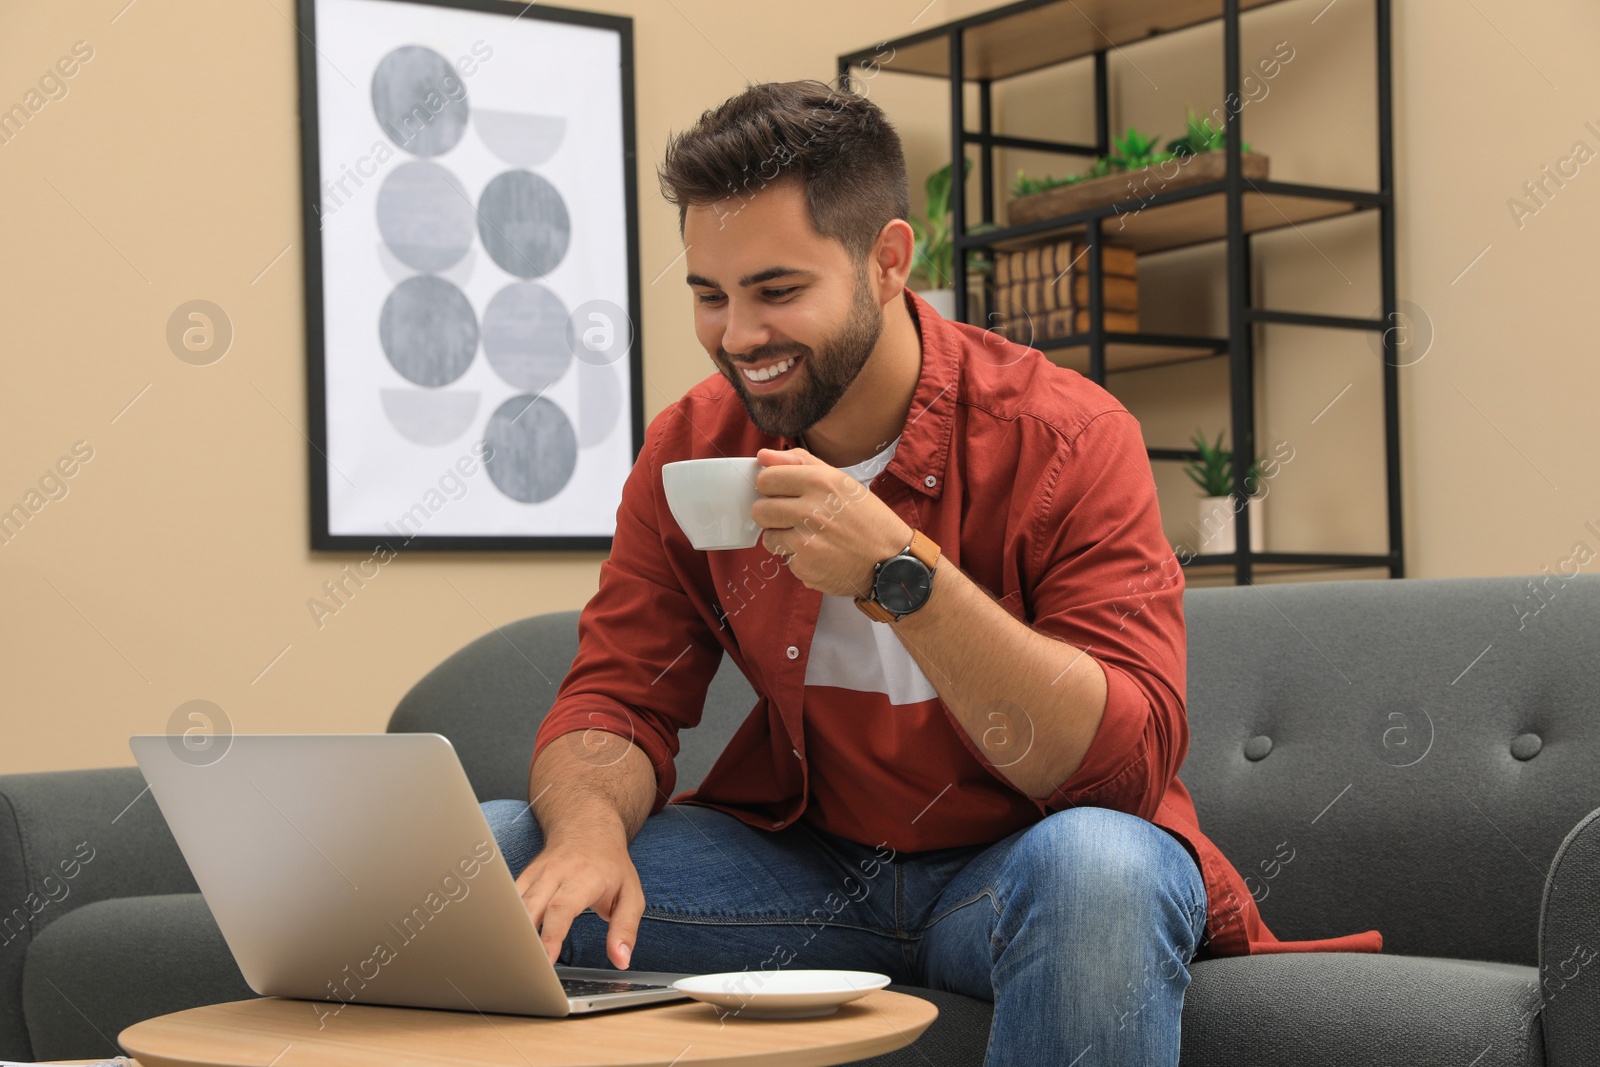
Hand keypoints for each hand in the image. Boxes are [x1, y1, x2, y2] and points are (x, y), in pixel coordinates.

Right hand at [513, 825, 643, 969]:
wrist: (588, 827)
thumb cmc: (611, 866)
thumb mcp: (631, 895)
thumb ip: (625, 928)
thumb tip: (621, 959)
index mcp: (584, 877)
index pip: (562, 908)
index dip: (551, 936)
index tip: (546, 961)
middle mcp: (555, 872)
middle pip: (531, 905)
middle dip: (525, 937)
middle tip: (524, 968)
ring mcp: (536, 873)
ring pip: (514, 903)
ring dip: (510, 931)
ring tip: (510, 961)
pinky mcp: (523, 877)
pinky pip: (508, 900)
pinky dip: (505, 921)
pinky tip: (504, 943)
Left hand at [752, 447, 912, 598]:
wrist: (891, 560)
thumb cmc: (867, 519)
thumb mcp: (841, 481)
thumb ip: (799, 463)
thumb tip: (763, 456)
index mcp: (820, 482)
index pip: (766, 479)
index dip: (771, 488)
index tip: (783, 494)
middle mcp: (811, 510)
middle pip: (760, 510)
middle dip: (772, 514)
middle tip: (794, 518)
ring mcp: (806, 541)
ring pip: (768, 537)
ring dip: (783, 538)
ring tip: (809, 537)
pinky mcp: (805, 567)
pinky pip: (784, 559)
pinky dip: (797, 558)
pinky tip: (819, 554)